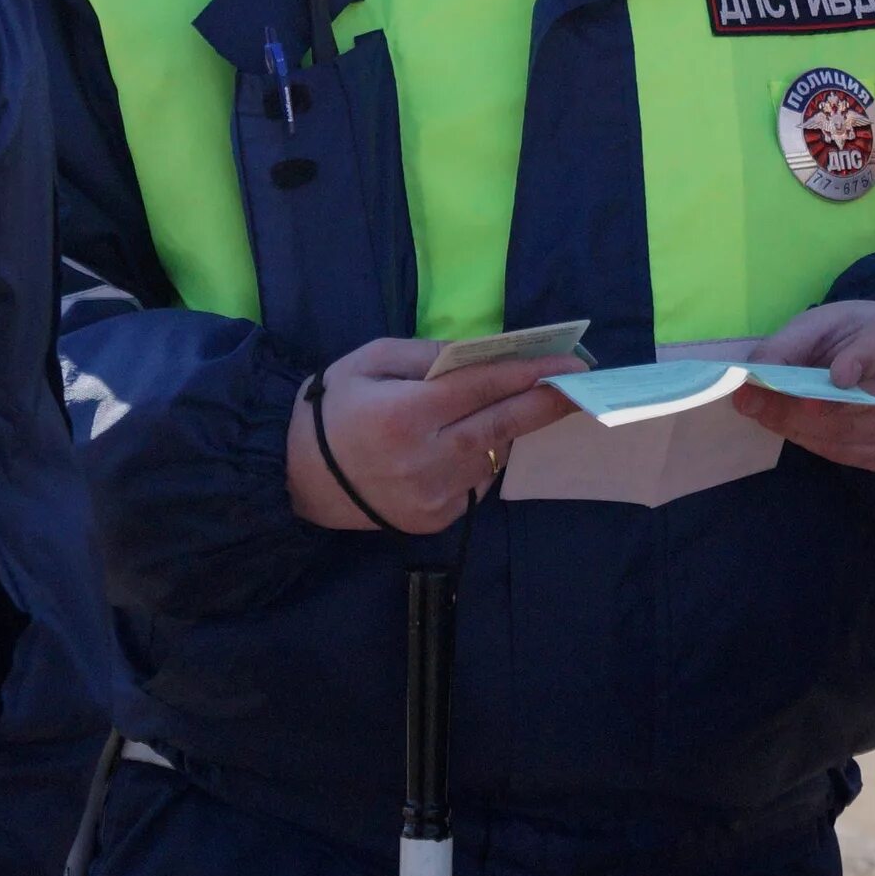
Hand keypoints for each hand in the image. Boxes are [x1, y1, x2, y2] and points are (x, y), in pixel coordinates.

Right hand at [287, 338, 579, 534]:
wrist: (293, 475)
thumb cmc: (331, 407)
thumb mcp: (370, 360)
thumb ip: (428, 355)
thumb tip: (484, 354)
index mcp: (406, 413)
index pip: (483, 389)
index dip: (529, 375)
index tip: (569, 364)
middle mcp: (424, 459)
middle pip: (502, 427)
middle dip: (546, 406)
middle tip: (580, 388)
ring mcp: (432, 497)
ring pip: (492, 457)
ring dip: (505, 431)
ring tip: (509, 408)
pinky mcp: (434, 520)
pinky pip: (474, 484)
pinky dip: (478, 460)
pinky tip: (462, 444)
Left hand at [738, 300, 874, 471]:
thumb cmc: (855, 337)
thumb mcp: (822, 325)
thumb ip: (786, 347)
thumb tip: (747, 382)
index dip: (860, 362)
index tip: (836, 375)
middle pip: (859, 402)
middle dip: (800, 405)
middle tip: (755, 402)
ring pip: (847, 433)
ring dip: (797, 426)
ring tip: (765, 412)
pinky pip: (847, 454)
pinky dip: (812, 441)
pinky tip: (794, 426)